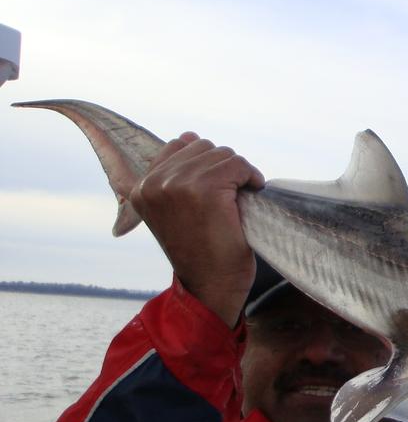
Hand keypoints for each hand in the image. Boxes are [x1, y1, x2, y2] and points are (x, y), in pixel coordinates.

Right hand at [130, 133, 264, 326]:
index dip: (206, 165)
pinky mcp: (203, 189)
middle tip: (230, 198)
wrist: (212, 285)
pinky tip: (252, 193)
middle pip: (203, 148)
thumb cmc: (202, 250)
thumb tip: (188, 135)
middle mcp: (153, 183)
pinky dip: (251, 176)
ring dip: (238, 173)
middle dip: (224, 168)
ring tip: (238, 200)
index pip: (178, 146)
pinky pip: (237, 164)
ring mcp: (176, 184)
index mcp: (141, 187)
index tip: (215, 192)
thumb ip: (178, 174)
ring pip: (222, 155)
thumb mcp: (178, 209)